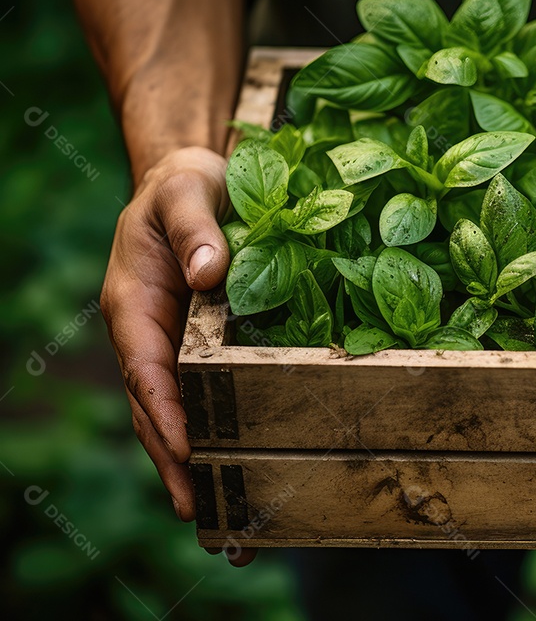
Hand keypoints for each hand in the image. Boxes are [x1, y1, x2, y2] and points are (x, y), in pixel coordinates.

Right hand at [100, 146, 256, 565]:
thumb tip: (211, 273)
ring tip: (221, 516)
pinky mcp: (201, 348)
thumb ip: (196, 230)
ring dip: (194, 463)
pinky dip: (214, 432)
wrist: (193, 181)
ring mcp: (175, 346)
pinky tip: (237, 463)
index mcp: (136, 306)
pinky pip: (204, 395)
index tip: (184, 452)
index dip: (165, 414)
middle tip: (202, 515)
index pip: (148, 372)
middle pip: (158, 410)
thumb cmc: (185, 186)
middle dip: (176, 463)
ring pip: (179, 414)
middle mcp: (151, 337)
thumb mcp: (185, 194)